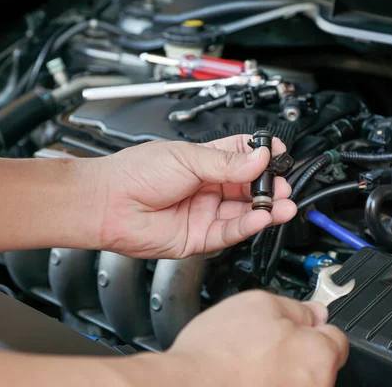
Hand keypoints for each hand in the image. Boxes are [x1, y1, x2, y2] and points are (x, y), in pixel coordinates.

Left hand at [96, 135, 296, 258]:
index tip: (277, 155)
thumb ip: (226, 162)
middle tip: (282, 185)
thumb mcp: (187, 158)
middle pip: (249, 187)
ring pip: (243, 212)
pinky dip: (248, 225)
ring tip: (283, 204)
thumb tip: (260, 157)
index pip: (243, 156)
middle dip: (269, 186)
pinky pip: (230, 232)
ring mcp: (205, 212)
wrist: (108, 204)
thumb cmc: (135, 174)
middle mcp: (208, 187)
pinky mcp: (200, 237)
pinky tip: (261, 217)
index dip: (262, 156)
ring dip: (266, 208)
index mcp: (205, 161)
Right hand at [167, 291, 348, 386]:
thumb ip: (295, 307)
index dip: (312, 328)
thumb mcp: (258, 304)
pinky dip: (267, 384)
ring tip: (248, 367)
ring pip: (295, 381)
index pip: (335, 338)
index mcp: (319, 356)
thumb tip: (314, 311)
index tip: (297, 330)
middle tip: (263, 346)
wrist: (187, 386)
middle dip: (295, 353)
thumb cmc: (217, 354)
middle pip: (316, 364)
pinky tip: (244, 381)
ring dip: (280, 374)